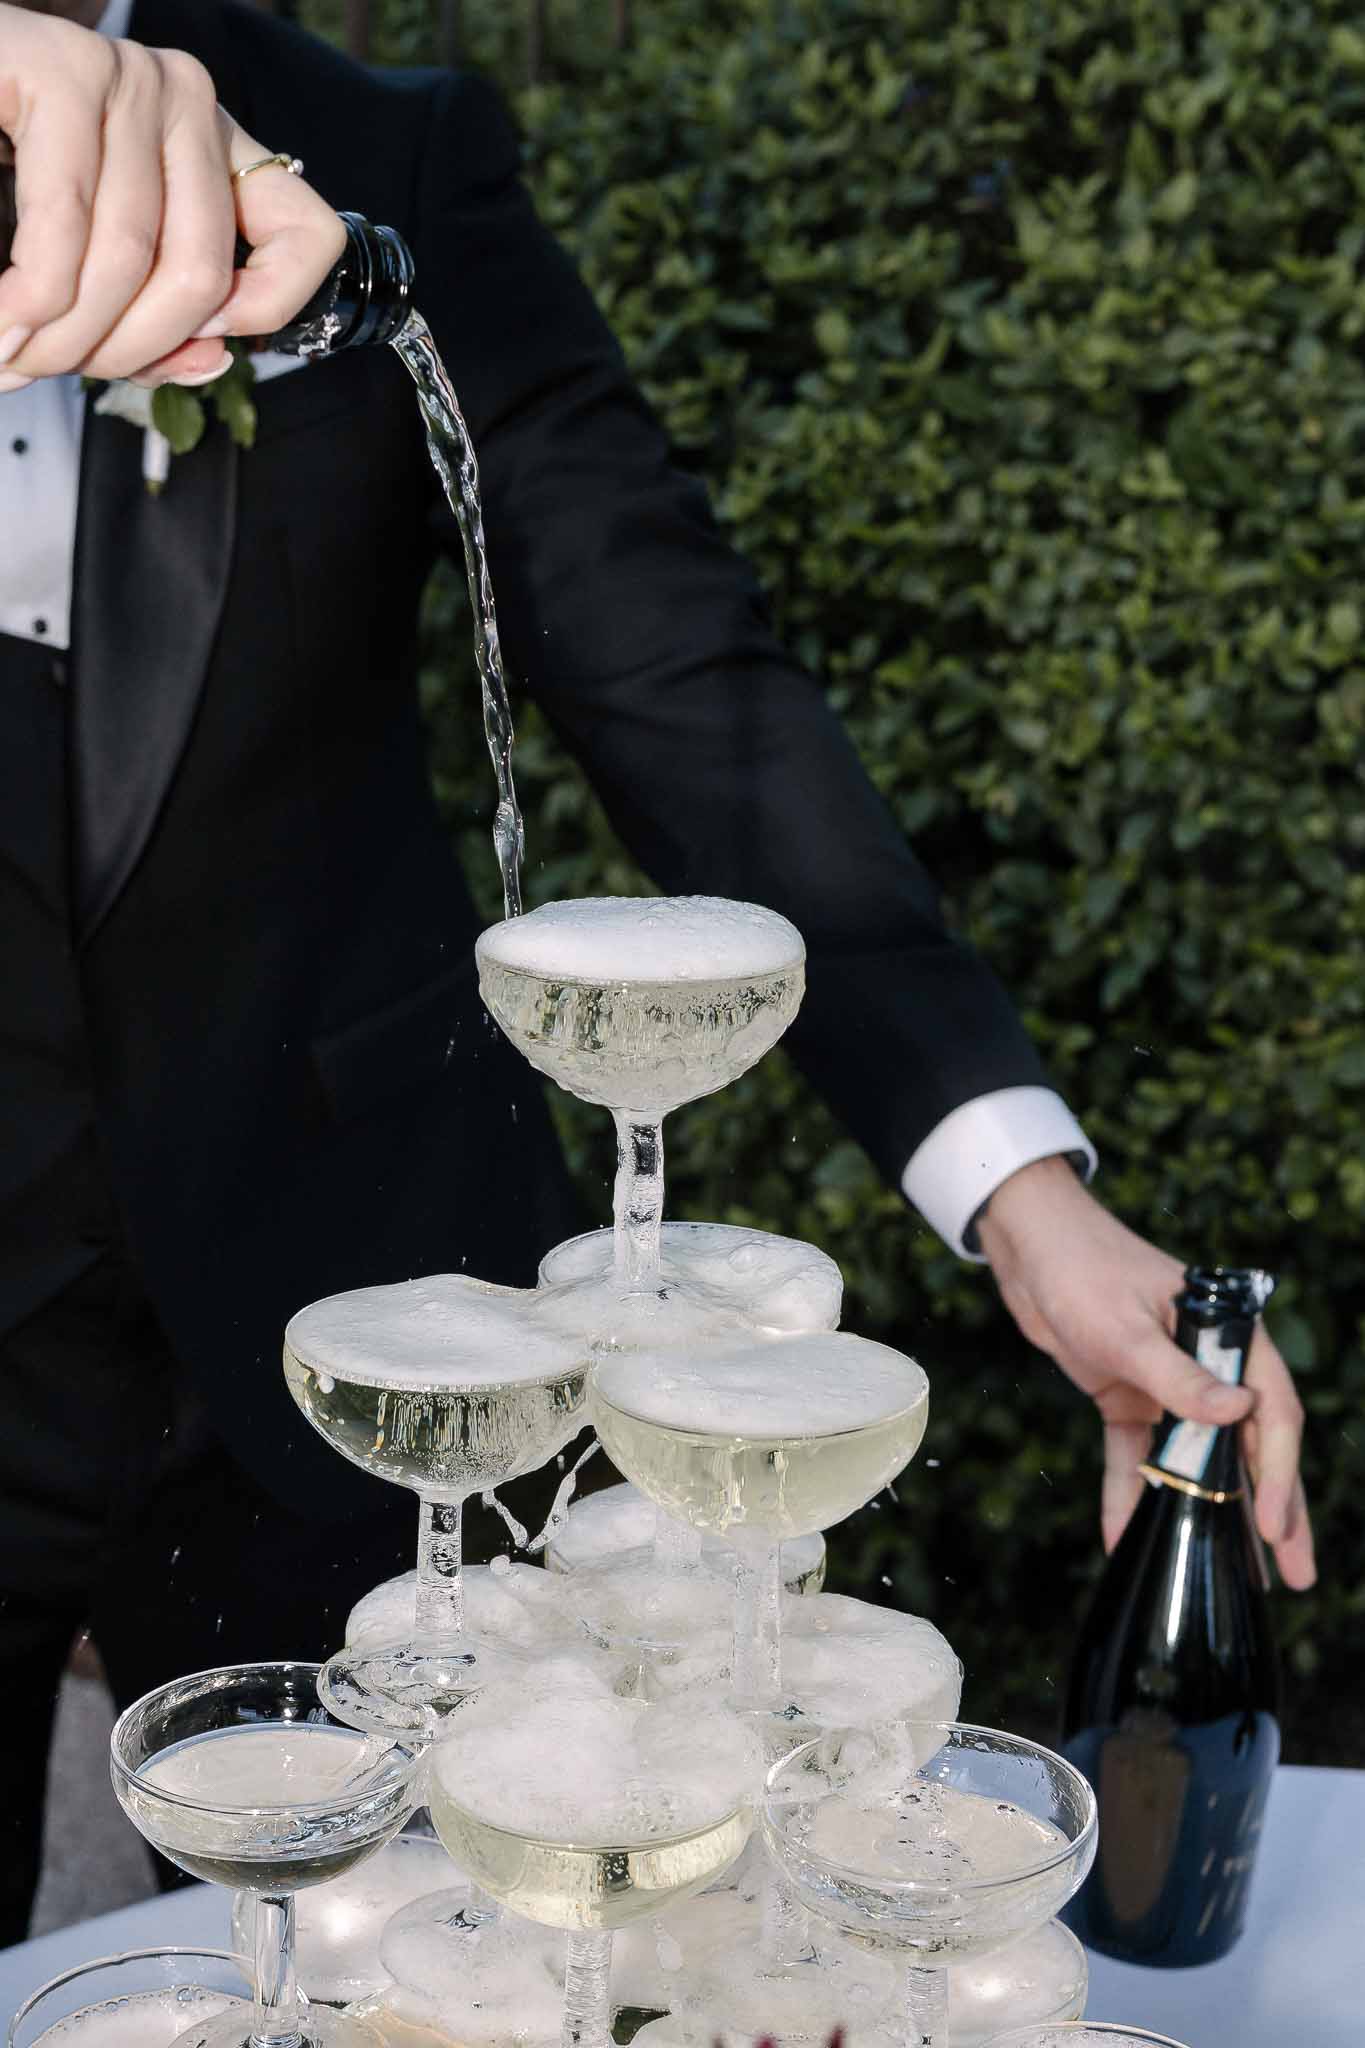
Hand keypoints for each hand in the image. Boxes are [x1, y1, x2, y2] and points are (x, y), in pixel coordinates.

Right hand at [0, 3, 344, 388]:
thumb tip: (212, 361)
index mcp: (213, 145)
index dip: (269, 311)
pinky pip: (65, 222)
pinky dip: (32, 295)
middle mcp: (185, 100)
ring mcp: (129, 77)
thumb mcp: (98, 258)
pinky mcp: (59, 68)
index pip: (310, 238)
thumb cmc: (7, 181)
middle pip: (202, 275)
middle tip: (54, 368)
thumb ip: (159, 320)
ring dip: (61, 336)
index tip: (206, 341)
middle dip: (123, 350)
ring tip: (13, 354)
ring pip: (130, 259)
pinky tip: (7, 322)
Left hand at [976, 1154, 1315, 1589]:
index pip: (1270, 1413)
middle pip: (1247, 1447)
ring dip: (1207, 1514)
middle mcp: (1207, 1363)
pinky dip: (1131, 1493)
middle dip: (1269, 1511)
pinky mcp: (1127, 1397)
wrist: (1028, 1247)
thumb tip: (1237, 1414)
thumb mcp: (1126, 1329)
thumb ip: (1177, 1377)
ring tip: (1238, 1575)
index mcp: (1228, 1335)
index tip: (1275, 1526)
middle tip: (1295, 1574)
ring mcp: (1166, 1384)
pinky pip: (1137, 1455)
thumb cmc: (1083, 1269)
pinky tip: (1126, 1536)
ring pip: (1197, 1460)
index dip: (1278, 1474)